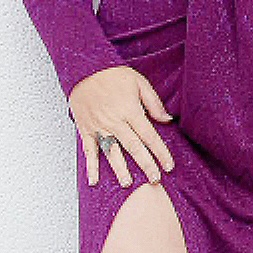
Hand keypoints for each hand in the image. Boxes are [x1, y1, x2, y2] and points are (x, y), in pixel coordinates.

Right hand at [67, 66, 176, 187]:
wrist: (83, 69)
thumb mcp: (138, 81)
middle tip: (155, 180)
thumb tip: (167, 119)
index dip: (160, 152)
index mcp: (130, 110)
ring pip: (112, 152)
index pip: (149, 136)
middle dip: (146, 165)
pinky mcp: (86, 130)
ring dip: (120, 170)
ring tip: (128, 184)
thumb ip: (153, 102)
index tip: (169, 166)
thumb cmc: (112, 74)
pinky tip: (94, 181)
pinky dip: (91, 167)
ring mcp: (99, 127)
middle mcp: (115, 121)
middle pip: (134, 147)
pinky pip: (88, 151)